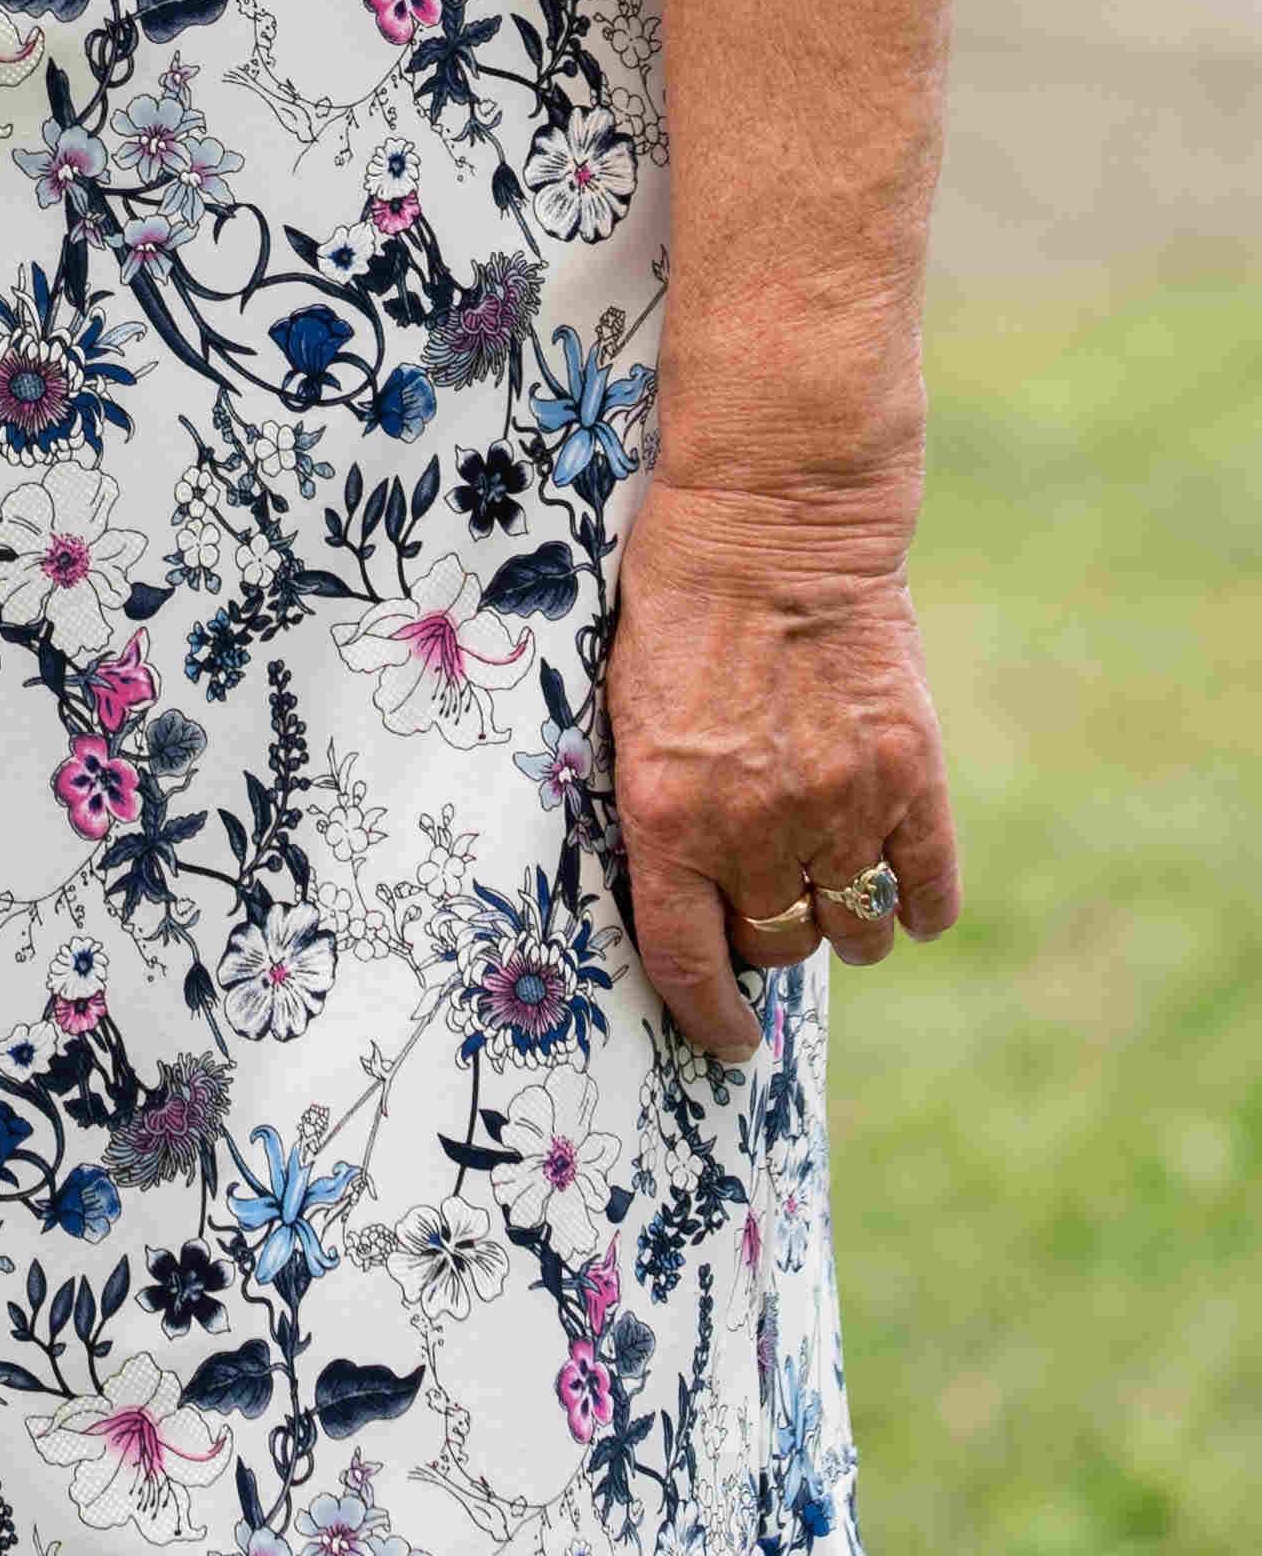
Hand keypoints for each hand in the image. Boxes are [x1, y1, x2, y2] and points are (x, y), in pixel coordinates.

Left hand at [603, 469, 959, 1063]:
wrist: (771, 515)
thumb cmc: (677, 598)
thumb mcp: (629, 705)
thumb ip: (662, 802)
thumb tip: (683, 892)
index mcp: (668, 813)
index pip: (687, 962)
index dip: (708, 1015)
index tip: (726, 1040)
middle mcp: (754, 826)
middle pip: (773, 943)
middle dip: (766, 934)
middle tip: (765, 901)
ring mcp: (840, 804)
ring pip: (850, 929)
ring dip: (838, 920)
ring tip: (827, 882)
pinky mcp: (909, 775)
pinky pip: (926, 888)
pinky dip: (918, 903)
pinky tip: (902, 891)